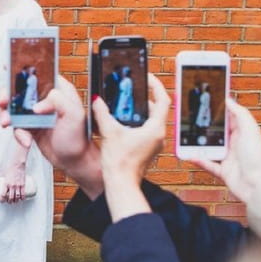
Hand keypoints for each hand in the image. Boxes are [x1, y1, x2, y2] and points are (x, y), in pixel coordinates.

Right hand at [0, 75, 103, 199]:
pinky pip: (16, 125)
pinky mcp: (29, 126)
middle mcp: (46, 99)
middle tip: (3, 102)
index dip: (23, 76)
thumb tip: (38, 103)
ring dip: (7, 114)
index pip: (39, 75)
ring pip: (14, 107)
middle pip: (20, 90)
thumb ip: (59, 101)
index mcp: (59, 90)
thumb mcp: (75, 115)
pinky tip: (25, 139)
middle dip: (8, 96)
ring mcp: (36, 113)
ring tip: (8, 122)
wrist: (74, 161)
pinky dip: (17, 133)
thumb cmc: (79, 138)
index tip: (13, 81)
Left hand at [2, 162, 25, 202]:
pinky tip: (21, 199)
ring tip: (15, 201)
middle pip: (10, 197)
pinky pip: (23, 193)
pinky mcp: (23, 184)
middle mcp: (12, 185)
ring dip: (16, 201)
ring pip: (17, 197)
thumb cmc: (10, 167)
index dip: (2, 200)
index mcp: (6, 183)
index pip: (3, 195)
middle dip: (9, 201)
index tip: (1, 201)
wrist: (17, 164)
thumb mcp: (3, 174)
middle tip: (9, 202)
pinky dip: (22, 198)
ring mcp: (18, 185)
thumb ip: (1, 178)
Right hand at [92, 73, 169, 221]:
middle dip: (146, 97)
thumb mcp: (109, 132)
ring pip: (152, 119)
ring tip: (127, 102)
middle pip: (158, 109)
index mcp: (155, 129)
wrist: (121, 184)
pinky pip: (147, 129)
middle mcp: (159, 135)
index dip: (156, 85)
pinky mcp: (148, 149)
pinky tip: (124, 120)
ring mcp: (154, 143)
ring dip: (141, 109)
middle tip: (134, 88)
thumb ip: (102, 113)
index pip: (163, 100)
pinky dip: (138, 121)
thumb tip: (97, 100)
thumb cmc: (120, 163)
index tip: (148, 77)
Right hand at [190, 97, 260, 204]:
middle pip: (215, 133)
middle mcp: (235, 145)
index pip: (226, 120)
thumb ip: (239, 113)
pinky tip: (188, 155)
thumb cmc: (258, 157)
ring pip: (209, 148)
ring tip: (185, 137)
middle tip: (188, 120)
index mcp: (241, 133)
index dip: (215, 112)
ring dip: (198, 144)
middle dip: (202, 127)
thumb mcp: (250, 129)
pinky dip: (198, 160)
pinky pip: (208, 164)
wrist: (259, 186)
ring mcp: (228, 159)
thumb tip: (228, 99)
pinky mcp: (223, 172)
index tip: (203, 104)